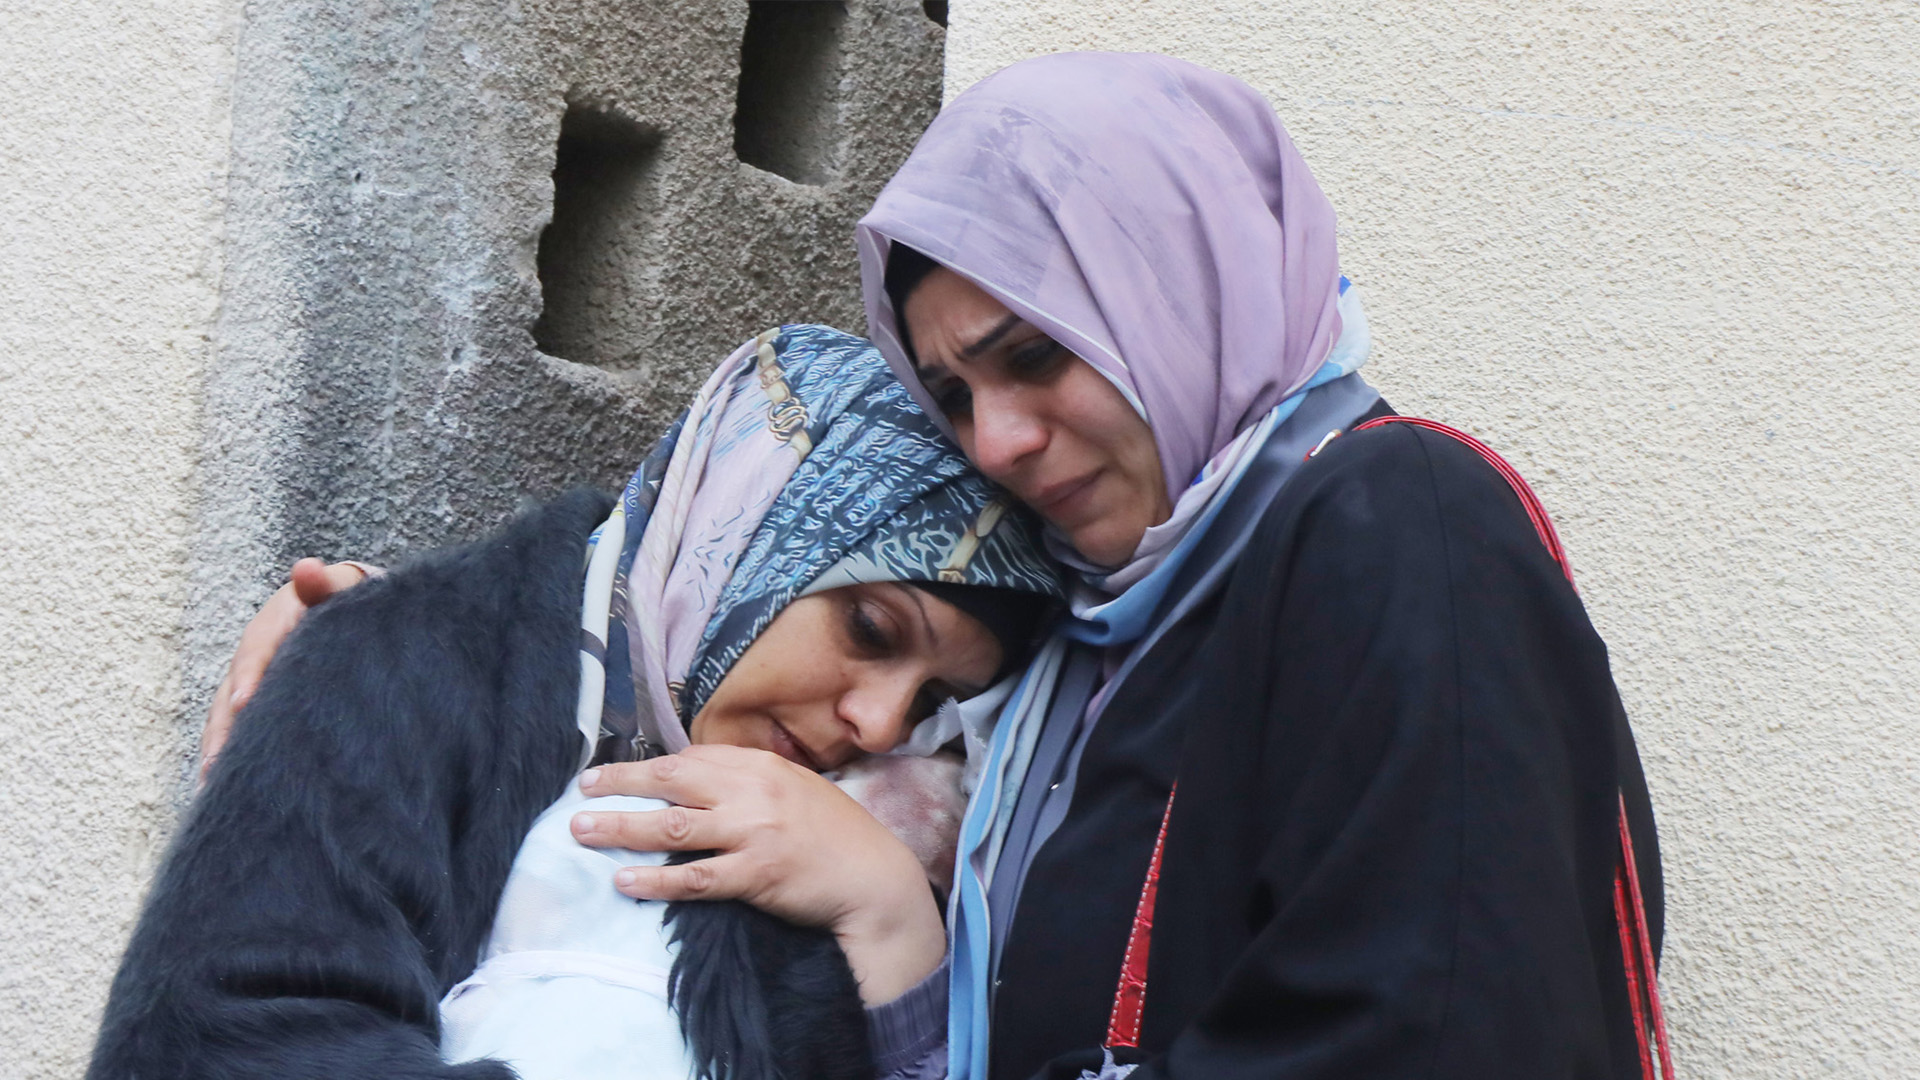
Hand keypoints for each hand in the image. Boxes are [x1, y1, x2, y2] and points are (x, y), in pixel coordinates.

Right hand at [199, 559, 371, 781]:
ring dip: (221, 748)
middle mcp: (256, 653)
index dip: (249, 675)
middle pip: (232, 691)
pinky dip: (232, 755)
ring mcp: (255, 680)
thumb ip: (326, 584)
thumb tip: (306, 569)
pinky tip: (225, 789)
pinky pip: (241, 729)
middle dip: (224, 728)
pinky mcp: (261, 704)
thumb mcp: (344, 588)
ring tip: (215, 786)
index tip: (244, 703)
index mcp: (274, 623)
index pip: (257, 649)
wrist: (354, 609)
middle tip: (219, 764)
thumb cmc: (353, 601)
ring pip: (228, 716)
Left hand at [572, 745, 945, 1003]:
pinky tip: (625, 880)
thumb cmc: (836, 837)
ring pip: (672, 827)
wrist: (874, 879)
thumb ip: (755, 783)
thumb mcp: (798, 791)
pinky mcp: (755, 875)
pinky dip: (655, 880)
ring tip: (581, 831)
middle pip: (672, 780)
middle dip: (621, 782)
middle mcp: (754, 793)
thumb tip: (705, 782)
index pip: (695, 757)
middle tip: (583, 788)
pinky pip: (693, 878)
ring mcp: (753, 833)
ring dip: (621, 827)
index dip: (652, 766)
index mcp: (764, 767)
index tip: (620, 774)